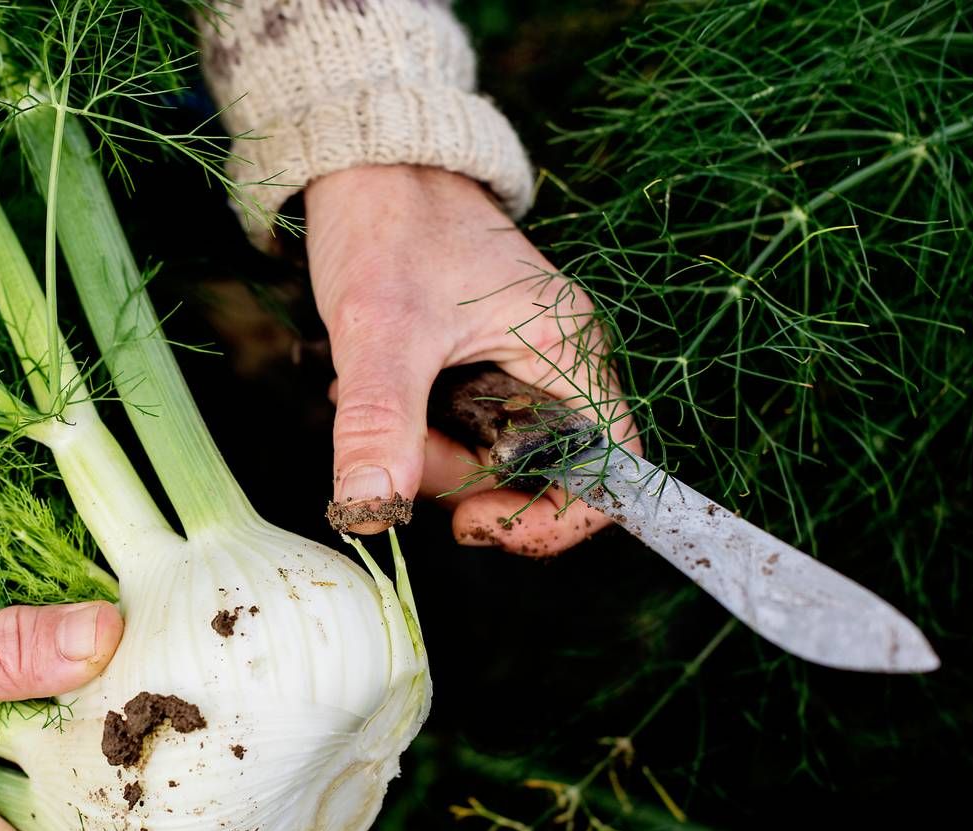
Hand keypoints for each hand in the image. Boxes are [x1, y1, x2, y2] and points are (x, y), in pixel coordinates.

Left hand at [305, 164, 639, 554]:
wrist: (364, 162)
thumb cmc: (388, 225)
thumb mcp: (380, 330)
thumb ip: (381, 424)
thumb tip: (372, 514)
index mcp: (568, 348)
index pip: (609, 475)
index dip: (551, 520)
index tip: (472, 524)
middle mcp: (557, 360)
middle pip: (534, 476)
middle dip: (455, 477)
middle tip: (392, 440)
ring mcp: (517, 364)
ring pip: (485, 457)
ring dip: (420, 449)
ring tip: (368, 391)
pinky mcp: (477, 364)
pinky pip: (457, 427)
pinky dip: (411, 426)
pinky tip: (371, 385)